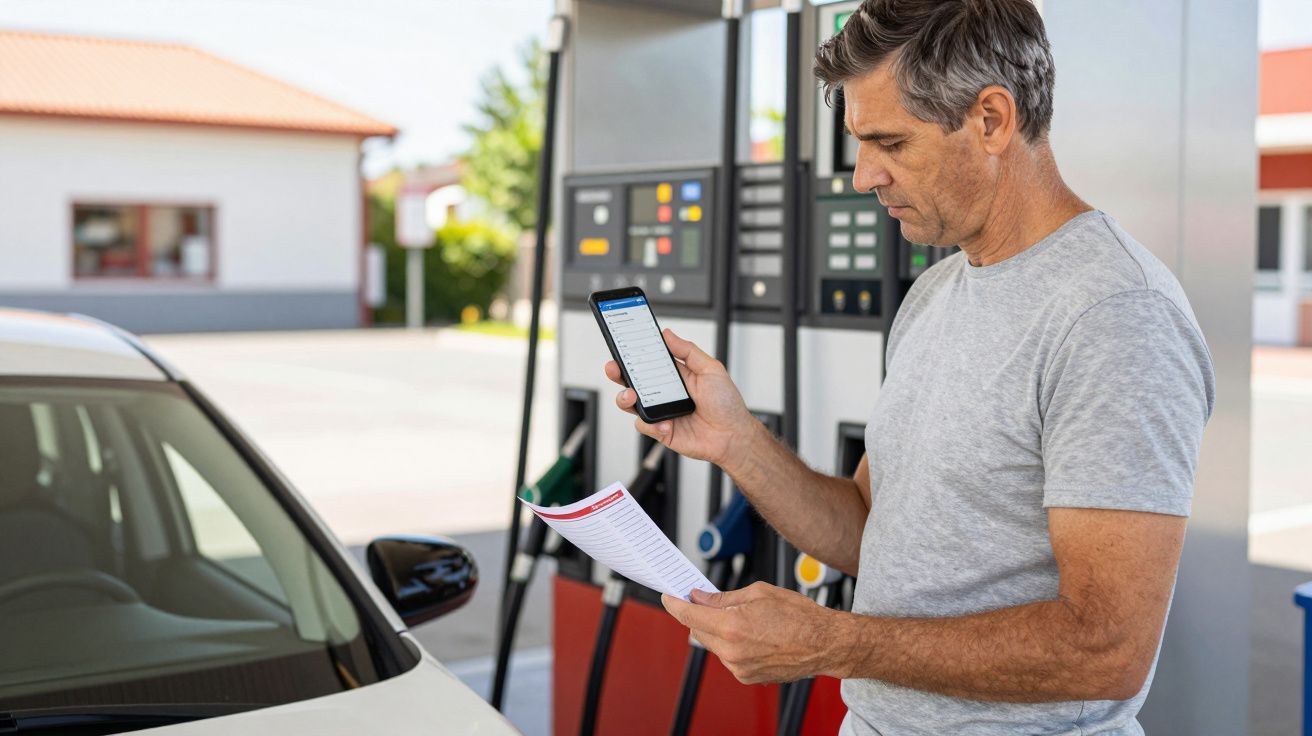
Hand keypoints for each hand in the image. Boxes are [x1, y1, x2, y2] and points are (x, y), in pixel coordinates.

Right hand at [605, 328, 758, 469]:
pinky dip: (652, 424)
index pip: (649, 361)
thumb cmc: (726, 404)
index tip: (622, 344)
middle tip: (614, 367)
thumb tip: (668, 334)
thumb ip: (687, 351)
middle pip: (633, 380)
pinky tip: (667, 423)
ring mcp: (661, 412)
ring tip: (631, 395)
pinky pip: (644, 425)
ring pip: (631, 403)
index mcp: (675, 375)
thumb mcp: (710, 369)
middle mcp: (664, 393)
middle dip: (618, 372)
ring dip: (625, 398)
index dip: (634, 353)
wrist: (733, 437)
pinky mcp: (661, 430)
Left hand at [661, 582, 842, 684]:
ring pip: (714, 645)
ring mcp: (739, 668)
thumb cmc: (799, 616)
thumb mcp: (759, 593)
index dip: (674, 604)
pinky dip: (732, 644)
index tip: (668, 597)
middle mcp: (732, 651)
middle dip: (699, 615)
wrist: (825, 643)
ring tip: (744, 619)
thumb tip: (702, 597)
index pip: (689, 616)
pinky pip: (728, 657)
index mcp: (732, 626)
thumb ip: (724, 597)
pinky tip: (752, 635)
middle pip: (698, 631)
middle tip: (706, 600)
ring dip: (718, 630)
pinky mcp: (747, 677)